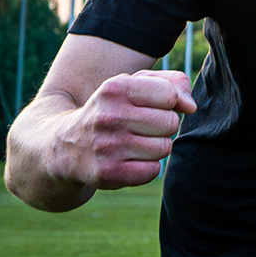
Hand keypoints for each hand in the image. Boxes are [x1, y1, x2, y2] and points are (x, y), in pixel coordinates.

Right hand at [53, 71, 193, 189]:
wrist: (65, 145)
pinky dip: (146, 168)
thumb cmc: (112, 109)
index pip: (169, 94)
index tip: (149, 106)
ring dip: (155, 148)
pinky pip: (152, 171)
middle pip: (170, 123)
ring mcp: (106, 146)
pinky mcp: (107, 173)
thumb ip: (172, 83)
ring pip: (163, 148)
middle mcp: (108, 116)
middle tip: (140, 127)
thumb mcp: (134, 84)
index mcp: (115, 88)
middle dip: (163, 126)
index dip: (168, 102)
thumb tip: (191, 107)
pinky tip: (128, 160)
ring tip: (133, 143)